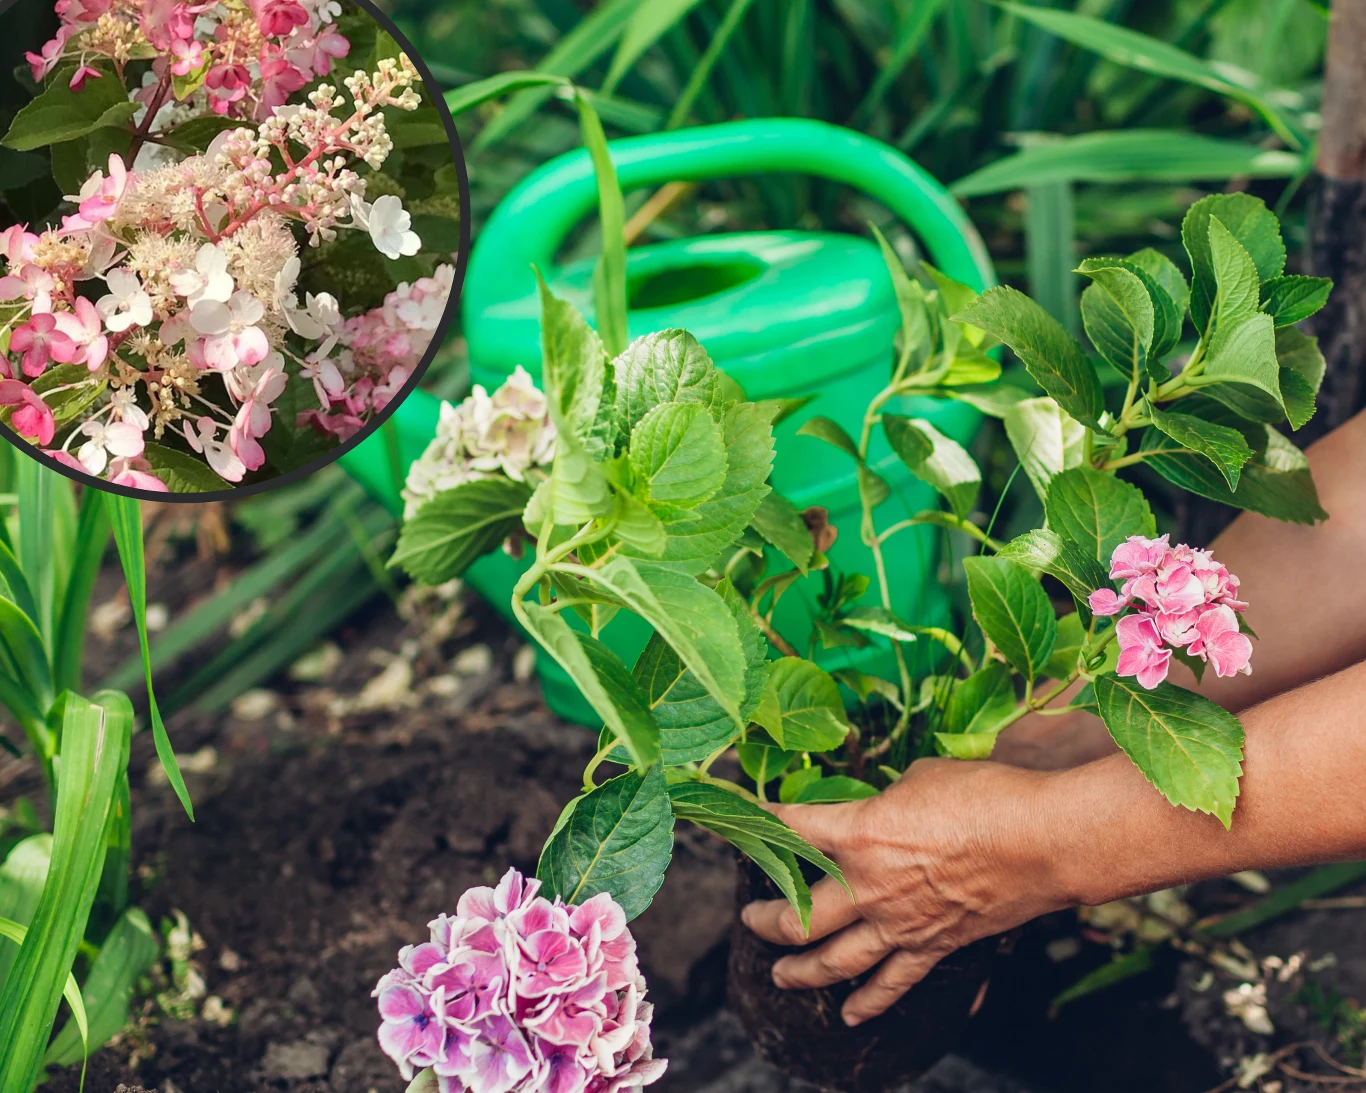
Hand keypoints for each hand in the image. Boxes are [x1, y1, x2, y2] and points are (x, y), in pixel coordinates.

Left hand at [741, 757, 1070, 1025]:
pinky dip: (868, 1003)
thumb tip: (883, 807)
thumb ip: (888, 800)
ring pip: (833, 962)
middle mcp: (867, 887)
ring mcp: (898, 923)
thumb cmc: (985, 795)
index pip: (792, 828)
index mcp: (858, 833)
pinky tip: (849, 1016)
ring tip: (779, 976)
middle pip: (797, 916)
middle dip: (765, 920)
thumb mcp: (921, 778)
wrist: (1043, 841)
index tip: (746, 822)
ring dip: (800, 972)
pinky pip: (892, 984)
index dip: (762, 823)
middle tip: (748, 919)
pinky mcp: (933, 946)